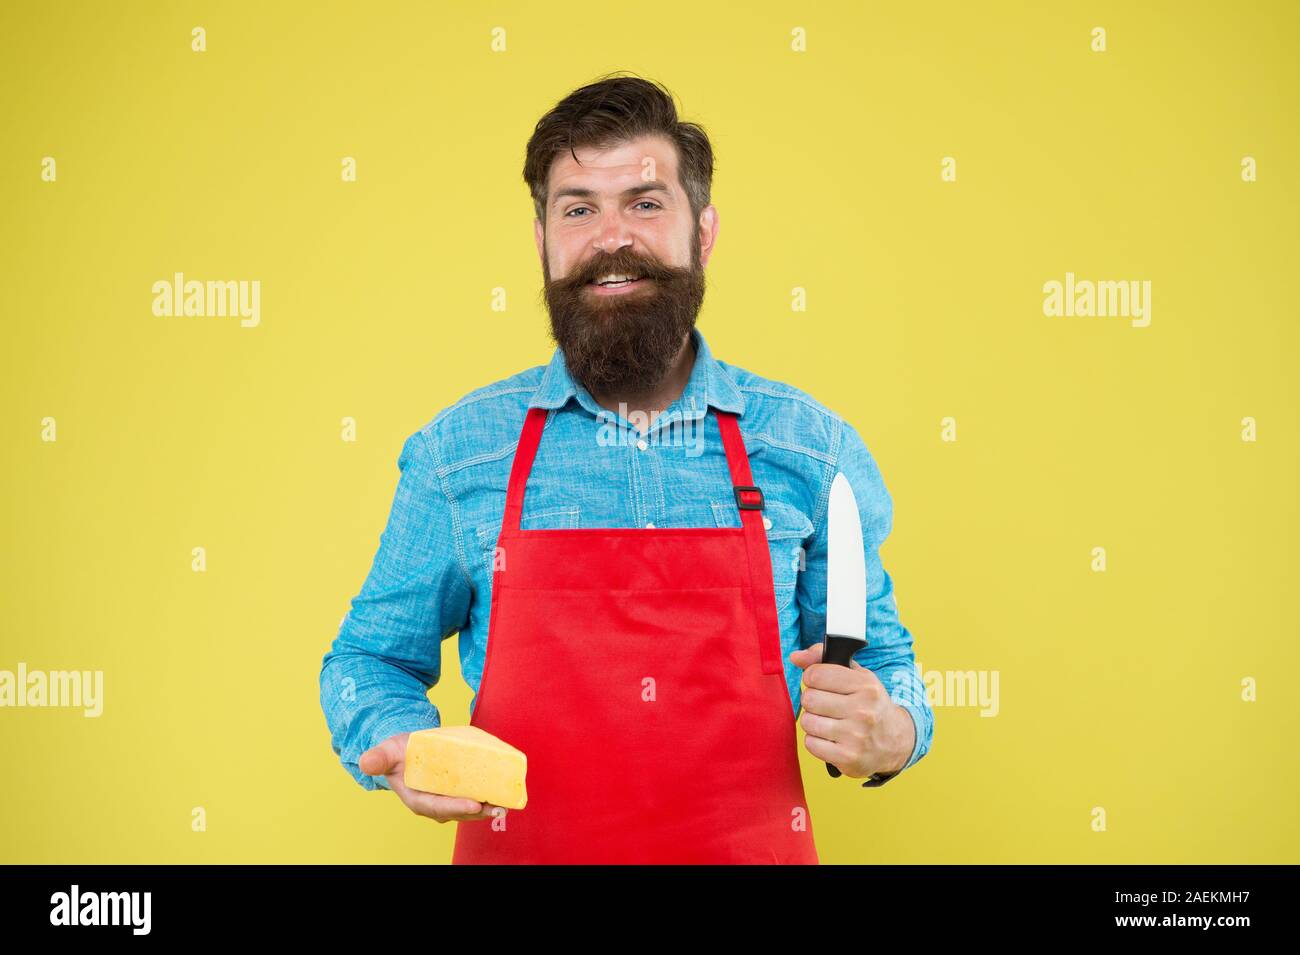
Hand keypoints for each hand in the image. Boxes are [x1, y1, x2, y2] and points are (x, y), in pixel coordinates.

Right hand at [359, 732, 504, 823]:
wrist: (408, 752)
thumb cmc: (398, 754)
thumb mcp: (386, 752)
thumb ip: (378, 758)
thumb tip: (366, 762)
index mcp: (417, 799)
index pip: (437, 807)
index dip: (455, 807)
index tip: (474, 804)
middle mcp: (435, 805)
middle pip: (459, 811)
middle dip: (478, 811)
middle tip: (497, 806)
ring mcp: (449, 800)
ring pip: (470, 808)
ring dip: (488, 808)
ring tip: (506, 804)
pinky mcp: (459, 793)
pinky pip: (475, 797)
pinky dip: (490, 797)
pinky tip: (505, 793)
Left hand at [789, 642, 914, 778]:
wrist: (895, 742)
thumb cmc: (869, 704)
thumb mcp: (856, 675)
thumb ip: (823, 658)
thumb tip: (795, 656)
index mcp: (866, 686)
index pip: (816, 675)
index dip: (812, 677)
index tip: (820, 683)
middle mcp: (863, 711)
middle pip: (809, 699)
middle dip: (812, 700)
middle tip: (825, 705)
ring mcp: (856, 736)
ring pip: (807, 722)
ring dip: (813, 722)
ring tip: (828, 721)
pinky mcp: (848, 758)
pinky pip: (810, 744)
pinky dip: (815, 741)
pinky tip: (830, 738)